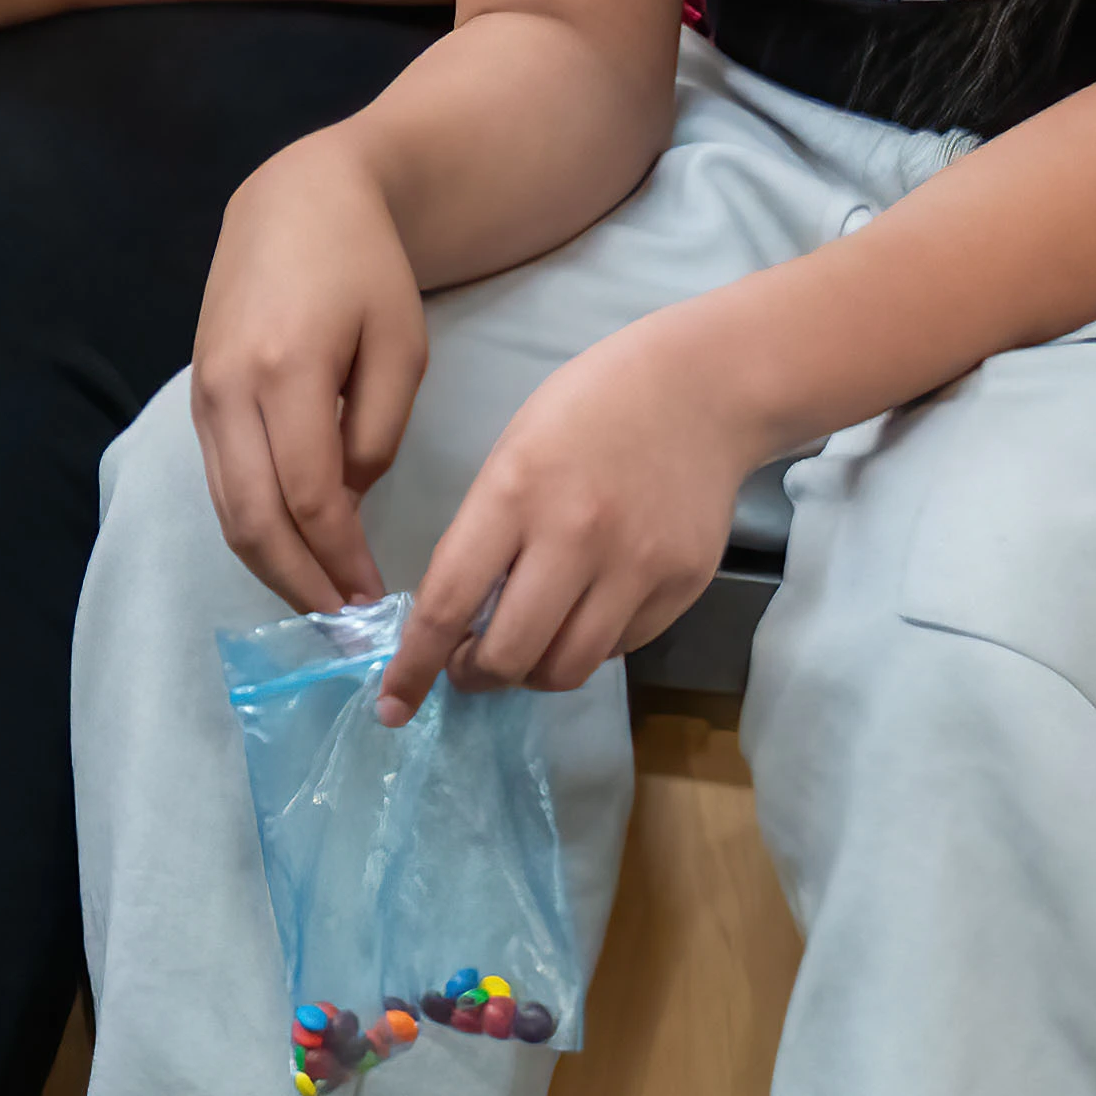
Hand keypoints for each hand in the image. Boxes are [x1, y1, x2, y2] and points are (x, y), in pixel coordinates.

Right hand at [188, 126, 431, 616]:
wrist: (294, 201)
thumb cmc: (365, 266)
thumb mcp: (402, 344)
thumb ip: (378, 430)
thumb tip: (346, 502)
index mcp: (287, 372)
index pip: (309, 496)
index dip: (342, 558)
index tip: (378, 599)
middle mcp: (230, 392)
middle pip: (253, 520)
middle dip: (298, 583)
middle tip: (344, 625)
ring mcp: (205, 398)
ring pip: (226, 510)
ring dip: (271, 566)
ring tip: (320, 602)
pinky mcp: (199, 400)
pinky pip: (220, 484)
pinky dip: (254, 529)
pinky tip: (293, 552)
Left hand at [385, 320, 760, 706]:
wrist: (702, 389)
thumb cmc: (587, 412)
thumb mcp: (511, 455)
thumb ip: (482, 536)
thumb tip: (455, 621)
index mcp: (515, 493)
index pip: (448, 604)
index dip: (415, 666)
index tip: (393, 706)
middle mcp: (576, 537)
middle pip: (510, 654)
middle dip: (475, 676)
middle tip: (466, 666)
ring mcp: (637, 566)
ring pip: (567, 668)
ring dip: (531, 672)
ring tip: (523, 647)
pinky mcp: (683, 586)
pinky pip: (619, 648)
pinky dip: (587, 646)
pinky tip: (582, 613)